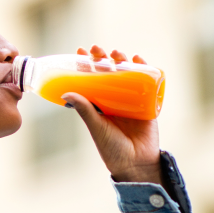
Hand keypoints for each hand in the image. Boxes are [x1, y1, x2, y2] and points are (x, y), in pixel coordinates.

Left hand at [62, 45, 162, 184]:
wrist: (136, 164)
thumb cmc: (112, 148)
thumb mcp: (96, 126)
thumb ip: (84, 110)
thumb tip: (65, 92)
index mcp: (99, 104)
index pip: (90, 79)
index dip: (85, 64)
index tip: (80, 51)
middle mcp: (114, 99)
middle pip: (108, 72)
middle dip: (103, 58)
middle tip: (96, 48)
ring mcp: (131, 100)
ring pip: (126, 74)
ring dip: (122, 60)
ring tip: (116, 53)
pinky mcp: (148, 103)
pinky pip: (147, 83)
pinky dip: (144, 68)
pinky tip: (138, 59)